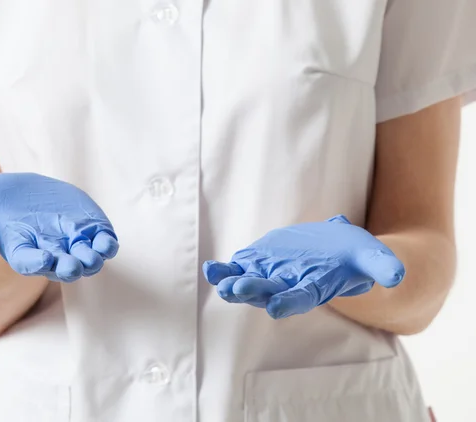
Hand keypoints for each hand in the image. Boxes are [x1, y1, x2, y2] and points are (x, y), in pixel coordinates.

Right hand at [0, 173, 118, 281]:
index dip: (36, 263)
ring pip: (85, 256)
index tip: (43, 260)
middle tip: (74, 266)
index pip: (28, 262)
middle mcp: (48, 251)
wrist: (19, 196)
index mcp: (21, 250)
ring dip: (92, 257)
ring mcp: (70, 241)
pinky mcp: (87, 228)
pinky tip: (107, 241)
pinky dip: (105, 242)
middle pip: (61, 266)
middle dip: (69, 267)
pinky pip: (100, 240)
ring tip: (96, 253)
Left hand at [203, 215, 403, 318]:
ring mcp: (272, 274)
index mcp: (316, 286)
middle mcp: (290, 285)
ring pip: (249, 283)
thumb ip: (382, 264)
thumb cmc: (355, 255)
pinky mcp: (260, 262)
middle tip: (236, 289)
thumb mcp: (372, 255)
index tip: (276, 308)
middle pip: (269, 292)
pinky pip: (240, 267)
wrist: (335, 248)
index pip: (302, 298)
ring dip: (233, 283)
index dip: (289, 302)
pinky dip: (226, 269)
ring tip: (218, 278)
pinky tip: (212, 269)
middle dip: (253, 291)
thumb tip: (397, 273)